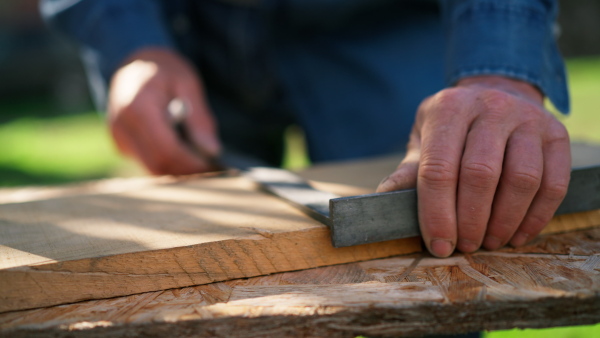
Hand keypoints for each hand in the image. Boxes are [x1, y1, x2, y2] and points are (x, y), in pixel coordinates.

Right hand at [107, 48, 219, 174]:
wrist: (133, 62)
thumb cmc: (164, 70)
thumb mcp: (188, 84)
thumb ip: (199, 118)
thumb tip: (212, 150)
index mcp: (138, 107)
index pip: (166, 149)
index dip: (192, 163)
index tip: (215, 166)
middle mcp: (122, 126)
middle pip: (158, 164)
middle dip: (187, 172)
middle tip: (214, 170)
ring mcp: (119, 138)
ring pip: (152, 168)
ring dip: (179, 172)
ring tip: (205, 165)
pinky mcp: (122, 145)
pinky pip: (147, 163)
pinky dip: (169, 165)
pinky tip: (188, 159)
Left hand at [377, 76, 570, 256]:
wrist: (497, 92)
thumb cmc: (452, 128)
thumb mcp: (424, 139)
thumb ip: (410, 170)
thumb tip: (383, 200)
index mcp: (449, 108)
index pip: (439, 168)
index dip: (437, 213)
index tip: (438, 246)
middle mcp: (490, 106)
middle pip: (480, 174)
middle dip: (470, 221)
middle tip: (465, 247)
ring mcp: (528, 118)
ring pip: (521, 179)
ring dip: (504, 222)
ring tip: (489, 242)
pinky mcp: (556, 134)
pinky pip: (553, 183)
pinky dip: (535, 217)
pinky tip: (517, 235)